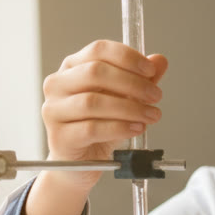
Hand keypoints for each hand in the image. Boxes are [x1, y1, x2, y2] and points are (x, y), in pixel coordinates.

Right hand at [40, 40, 168, 190]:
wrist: (80, 163)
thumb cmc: (99, 128)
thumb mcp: (124, 100)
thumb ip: (140, 79)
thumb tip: (160, 61)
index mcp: (72, 68)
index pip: (98, 50)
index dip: (127, 57)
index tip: (151, 70)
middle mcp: (58, 85)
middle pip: (95, 73)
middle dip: (132, 83)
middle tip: (156, 96)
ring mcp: (54, 110)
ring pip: (93, 102)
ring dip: (130, 108)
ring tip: (151, 115)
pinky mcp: (60, 136)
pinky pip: (92, 128)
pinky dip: (119, 128)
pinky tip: (136, 128)